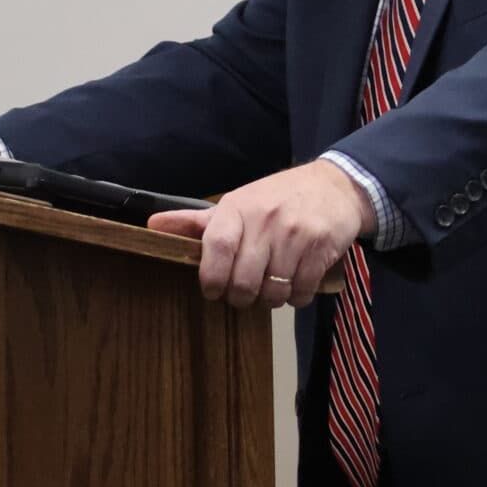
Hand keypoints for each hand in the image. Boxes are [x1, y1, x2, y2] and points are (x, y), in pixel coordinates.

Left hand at [146, 159, 376, 308]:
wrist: (334, 186)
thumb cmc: (277, 198)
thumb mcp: (236, 203)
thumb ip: (196, 221)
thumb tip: (152, 225)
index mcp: (237, 208)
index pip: (217, 246)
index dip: (211, 277)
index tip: (212, 291)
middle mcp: (265, 220)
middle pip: (245, 280)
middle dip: (241, 297)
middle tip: (242, 295)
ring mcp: (295, 235)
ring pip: (274, 291)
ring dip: (270, 300)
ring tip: (270, 289)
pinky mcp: (321, 249)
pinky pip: (302, 292)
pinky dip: (296, 298)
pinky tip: (294, 286)